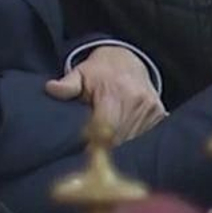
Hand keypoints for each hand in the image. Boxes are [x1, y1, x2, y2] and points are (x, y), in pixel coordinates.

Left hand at [44, 46, 165, 143]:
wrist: (128, 61)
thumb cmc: (99, 72)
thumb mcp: (80, 73)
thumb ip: (68, 85)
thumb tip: (51, 88)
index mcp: (114, 93)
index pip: (106, 127)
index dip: (96, 142)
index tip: (87, 149)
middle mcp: (136, 100)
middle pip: (121, 139)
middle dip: (108, 148)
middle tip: (94, 152)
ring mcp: (151, 108)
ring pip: (135, 141)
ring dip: (122, 147)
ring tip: (109, 146)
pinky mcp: (160, 114)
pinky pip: (148, 137)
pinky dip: (136, 141)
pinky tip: (125, 139)